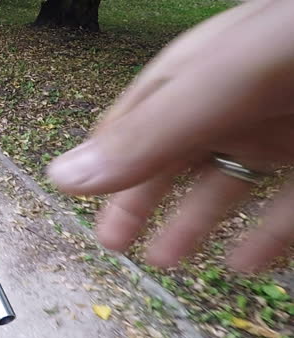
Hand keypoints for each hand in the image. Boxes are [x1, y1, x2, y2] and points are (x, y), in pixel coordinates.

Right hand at [47, 0, 293, 271]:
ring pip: (227, 186)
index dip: (106, 164)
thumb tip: (65, 176)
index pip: (134, 124)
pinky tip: (246, 261)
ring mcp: (281, 132)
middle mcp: (232, 104)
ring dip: (197, 224)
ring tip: (171, 260)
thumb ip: (152, 131)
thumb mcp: (225, 82)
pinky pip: (289, 208)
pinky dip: (266, 237)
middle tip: (116, 243)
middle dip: (141, 202)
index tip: (80, 201)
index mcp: (196, 76)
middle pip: (172, 161)